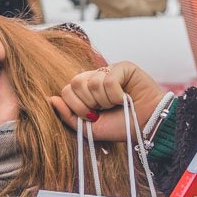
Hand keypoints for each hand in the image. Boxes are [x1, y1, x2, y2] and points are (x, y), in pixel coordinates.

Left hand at [49, 61, 163, 141]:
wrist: (146, 128)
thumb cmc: (120, 127)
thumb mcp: (89, 128)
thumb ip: (68, 115)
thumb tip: (51, 99)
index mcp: (85, 91)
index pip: (67, 91)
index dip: (76, 106)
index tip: (92, 117)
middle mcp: (95, 78)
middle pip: (75, 83)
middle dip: (88, 103)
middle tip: (104, 110)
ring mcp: (109, 71)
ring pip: (92, 83)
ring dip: (105, 101)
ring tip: (118, 104)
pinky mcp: (124, 67)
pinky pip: (109, 79)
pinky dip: (116, 95)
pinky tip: (126, 98)